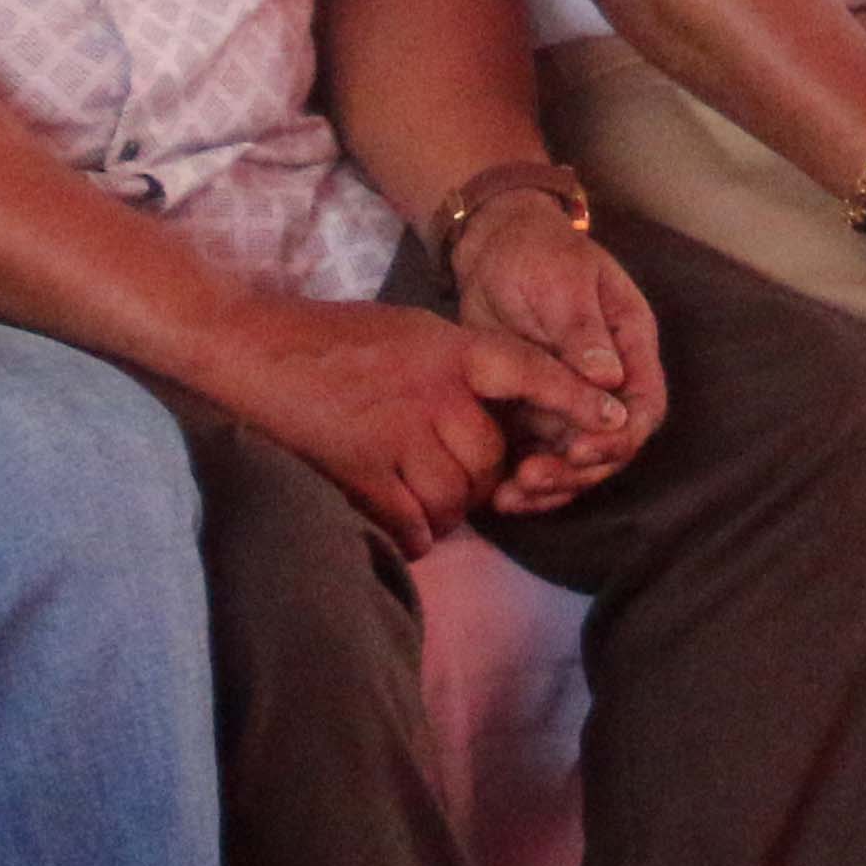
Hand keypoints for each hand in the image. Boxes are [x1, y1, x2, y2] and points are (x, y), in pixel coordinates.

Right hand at [218, 292, 620, 558]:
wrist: (250, 349)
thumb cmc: (332, 337)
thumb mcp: (412, 330)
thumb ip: (459, 365)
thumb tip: (499, 408)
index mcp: (449, 349)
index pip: (529, 372)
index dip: (574, 399)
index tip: (615, 423)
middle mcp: (433, 391)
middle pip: (490, 458)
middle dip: (480, 480)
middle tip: (450, 477)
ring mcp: (397, 434)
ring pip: (457, 498)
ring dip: (445, 511)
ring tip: (419, 499)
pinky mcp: (361, 472)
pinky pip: (414, 525)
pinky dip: (413, 534)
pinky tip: (398, 521)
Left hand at [447, 193, 659, 514]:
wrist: (492, 248)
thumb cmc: (539, 253)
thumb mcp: (564, 282)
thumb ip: (585, 331)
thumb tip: (608, 380)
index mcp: (630, 347)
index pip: (644, 406)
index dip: (619, 437)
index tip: (582, 450)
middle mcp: (607, 382)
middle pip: (610, 444)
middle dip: (578, 470)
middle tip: (535, 478)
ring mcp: (570, 398)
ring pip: (574, 458)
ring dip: (550, 484)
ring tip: (512, 496)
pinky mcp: (534, 409)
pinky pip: (539, 454)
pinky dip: (525, 479)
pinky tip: (499, 496)